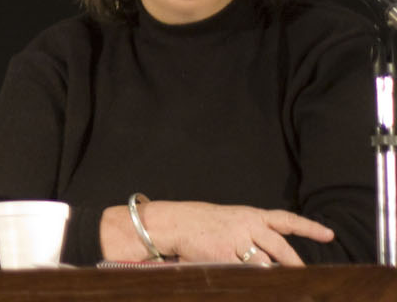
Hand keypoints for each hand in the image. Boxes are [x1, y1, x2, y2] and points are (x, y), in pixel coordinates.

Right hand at [111, 199, 332, 265]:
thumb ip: (251, 235)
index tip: (329, 235)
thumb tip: (272, 260)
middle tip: (306, 278)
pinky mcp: (224, 255)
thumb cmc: (199, 224)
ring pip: (264, 263)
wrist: (170, 223)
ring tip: (280, 285)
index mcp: (250, 214)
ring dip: (270, 275)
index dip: (309, 227)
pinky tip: (252, 284)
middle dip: (294, 265)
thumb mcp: (229, 222)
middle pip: (280, 248)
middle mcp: (247, 224)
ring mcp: (235, 240)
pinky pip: (245, 272)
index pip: (285, 219)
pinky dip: (251, 280)